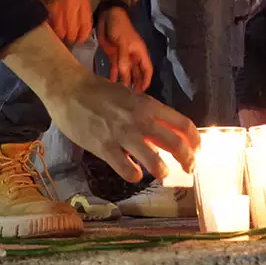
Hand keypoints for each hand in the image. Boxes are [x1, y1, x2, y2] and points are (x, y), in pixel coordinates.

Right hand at [47, 68, 198, 181]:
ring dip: (163, 171)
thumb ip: (146, 113)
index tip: (197, 149)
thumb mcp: (129, 96)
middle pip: (176, 144)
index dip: (195, 140)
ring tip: (163, 174)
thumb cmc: (99, 91)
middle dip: (187, 160)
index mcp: (148, 105)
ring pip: (154, 161)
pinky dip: (135, 175)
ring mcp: (122, 134)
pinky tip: (135, 174)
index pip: (182, 124)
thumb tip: (163, 130)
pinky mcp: (104, 147)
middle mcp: (140, 119)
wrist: (68, 89)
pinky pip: (126, 169)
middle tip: (189, 168)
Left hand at [97, 7, 152, 90]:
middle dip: (136, 83)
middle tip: (132, 97)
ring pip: (127, 72)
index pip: (147, 69)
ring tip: (122, 93)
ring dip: (125, 81)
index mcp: (140, 52)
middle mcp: (133, 56)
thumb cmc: (120, 28)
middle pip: (137, 73)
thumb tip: (125, 75)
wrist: (109, 17)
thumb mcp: (123, 43)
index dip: (146, 80)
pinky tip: (111, 83)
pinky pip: (115, 68)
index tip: (143, 91)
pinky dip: (114, 75)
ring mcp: (123, 56)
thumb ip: (124, 59)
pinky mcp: (113, 55)